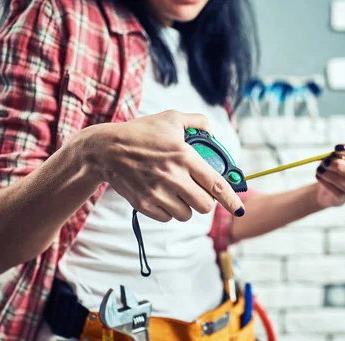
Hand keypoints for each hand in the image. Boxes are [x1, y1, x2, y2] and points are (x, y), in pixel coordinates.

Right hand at [85, 110, 244, 221]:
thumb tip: (212, 132)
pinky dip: (169, 211)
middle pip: (204, 205)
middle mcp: (173, 177)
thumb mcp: (170, 118)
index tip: (239, 208)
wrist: (105, 150)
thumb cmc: (140, 133)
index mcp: (184, 157)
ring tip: (177, 192)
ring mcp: (157, 193)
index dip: (231, 199)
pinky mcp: (144, 204)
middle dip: (205, 201)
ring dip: (186, 207)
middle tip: (198, 192)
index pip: (216, 184)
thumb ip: (196, 122)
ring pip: (186, 215)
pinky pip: (167, 218)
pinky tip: (162, 196)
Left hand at [315, 143, 344, 207]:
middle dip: (342, 167)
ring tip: (320, 169)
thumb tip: (334, 156)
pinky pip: (339, 193)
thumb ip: (336, 155)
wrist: (323, 184)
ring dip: (333, 177)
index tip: (336, 148)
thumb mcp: (334, 156)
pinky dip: (327, 183)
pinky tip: (319, 175)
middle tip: (326, 162)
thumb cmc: (332, 165)